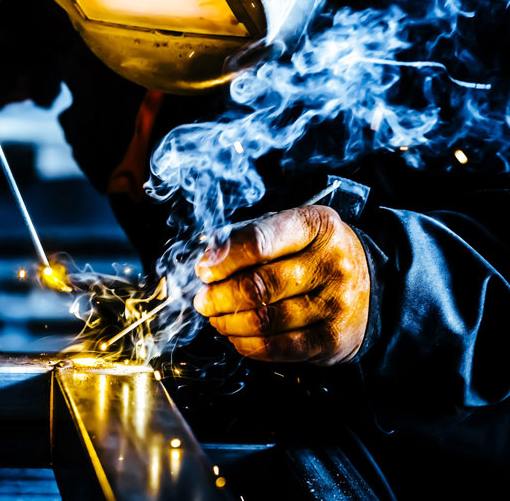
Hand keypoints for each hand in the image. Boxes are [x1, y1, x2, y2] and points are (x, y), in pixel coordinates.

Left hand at [193, 205, 369, 365]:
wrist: (370, 285)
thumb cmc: (312, 253)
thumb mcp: (287, 231)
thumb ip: (246, 240)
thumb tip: (208, 262)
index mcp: (316, 226)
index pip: (259, 242)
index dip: (223, 259)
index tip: (204, 270)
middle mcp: (331, 264)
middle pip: (257, 286)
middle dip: (218, 296)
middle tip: (204, 300)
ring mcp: (336, 304)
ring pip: (264, 320)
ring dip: (228, 321)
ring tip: (217, 317)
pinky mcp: (333, 339)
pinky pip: (278, 348)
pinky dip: (247, 344)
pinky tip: (237, 335)